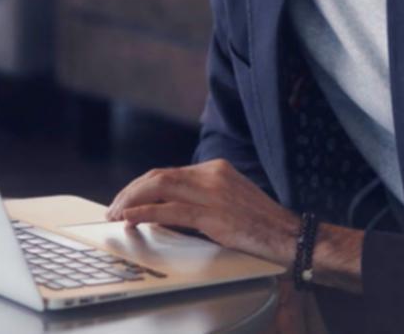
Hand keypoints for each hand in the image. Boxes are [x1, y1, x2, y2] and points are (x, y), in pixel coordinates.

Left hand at [105, 159, 299, 264]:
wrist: (290, 235)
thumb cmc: (261, 224)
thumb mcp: (231, 200)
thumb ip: (204, 198)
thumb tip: (170, 208)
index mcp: (216, 169)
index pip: (169, 172)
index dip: (143, 186)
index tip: (127, 198)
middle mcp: (212, 175)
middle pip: (159, 176)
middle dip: (131, 190)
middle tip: (113, 206)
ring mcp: (212, 193)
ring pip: (159, 187)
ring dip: (131, 200)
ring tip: (115, 212)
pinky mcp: (213, 214)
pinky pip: (170, 210)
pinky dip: (145, 213)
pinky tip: (131, 218)